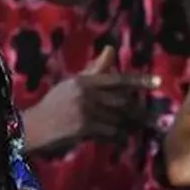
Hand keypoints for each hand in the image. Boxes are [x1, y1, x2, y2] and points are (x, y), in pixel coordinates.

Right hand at [22, 47, 157, 153]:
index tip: (157, 82)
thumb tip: (110, 49)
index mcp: (83, 81)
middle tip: (152, 119)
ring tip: (135, 130)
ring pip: (118, 119)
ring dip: (129, 126)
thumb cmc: (53, 105)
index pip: (116, 79)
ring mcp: (85, 111)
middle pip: (122, 101)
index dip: (138, 80)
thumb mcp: (72, 84)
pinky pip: (110, 133)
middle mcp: (85, 93)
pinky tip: (121, 140)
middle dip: (139, 111)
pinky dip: (118, 138)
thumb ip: (94, 70)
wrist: (32, 127)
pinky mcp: (83, 127)